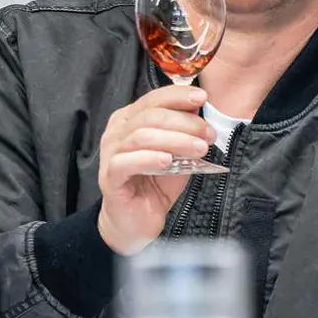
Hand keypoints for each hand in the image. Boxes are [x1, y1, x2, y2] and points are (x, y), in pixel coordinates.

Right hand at [96, 85, 214, 255]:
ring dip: (175, 140)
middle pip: (150, 116)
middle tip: (208, 134)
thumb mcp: (176, 153)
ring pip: (141, 136)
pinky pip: (127, 162)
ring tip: (199, 149)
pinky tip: (168, 161)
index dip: (178, 96)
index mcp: (130, 119)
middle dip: (185, 123)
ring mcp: (111, 153)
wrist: (137, 221)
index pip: (154, 99)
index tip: (202, 97)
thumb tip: (198, 108)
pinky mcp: (110, 176)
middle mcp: (117, 131)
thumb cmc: (155, 183)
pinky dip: (149, 159)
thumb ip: (184, 131)